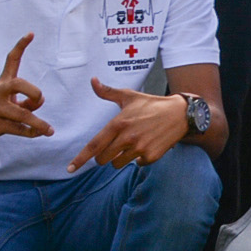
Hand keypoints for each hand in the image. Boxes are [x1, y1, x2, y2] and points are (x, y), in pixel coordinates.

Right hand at [0, 36, 51, 150]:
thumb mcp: (13, 105)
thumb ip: (28, 101)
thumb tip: (40, 100)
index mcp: (2, 84)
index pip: (10, 61)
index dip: (21, 46)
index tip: (31, 33)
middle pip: (17, 84)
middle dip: (33, 92)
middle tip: (39, 99)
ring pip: (21, 114)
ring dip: (38, 123)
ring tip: (49, 130)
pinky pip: (17, 128)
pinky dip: (30, 132)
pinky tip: (36, 134)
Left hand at [69, 81, 191, 169]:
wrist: (181, 114)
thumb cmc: (152, 104)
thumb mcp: (129, 96)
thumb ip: (108, 92)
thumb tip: (93, 80)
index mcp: (119, 124)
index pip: (94, 145)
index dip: (80, 159)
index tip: (70, 169)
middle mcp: (128, 138)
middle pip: (103, 159)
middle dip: (105, 155)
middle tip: (116, 145)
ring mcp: (140, 148)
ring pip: (118, 164)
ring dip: (121, 158)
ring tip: (132, 144)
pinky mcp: (151, 156)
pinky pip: (136, 164)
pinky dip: (138, 158)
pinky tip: (146, 145)